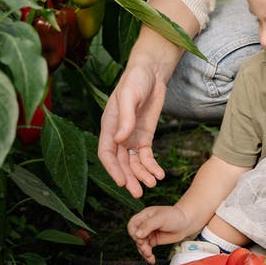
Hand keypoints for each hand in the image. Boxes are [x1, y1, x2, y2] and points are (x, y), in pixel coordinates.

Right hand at [98, 60, 166, 197]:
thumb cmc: (136, 79)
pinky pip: (146, 155)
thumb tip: (120, 140)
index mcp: (109, 125)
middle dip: (129, 178)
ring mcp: (131, 135)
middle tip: (138, 193)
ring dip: (141, 174)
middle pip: (120, 162)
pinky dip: (152, 165)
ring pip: (133, 162)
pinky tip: (159, 174)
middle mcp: (118, 133)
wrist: (152, 71)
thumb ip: (125, 118)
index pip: (106, 153)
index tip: (122, 182)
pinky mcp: (145, 135)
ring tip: (152, 184)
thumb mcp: (130, 96)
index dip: (113, 169)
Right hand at [127, 205, 191, 263]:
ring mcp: (149, 233)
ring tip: (150, 255)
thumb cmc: (175, 216)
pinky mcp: (154, 240)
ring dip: (144, 251)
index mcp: (144, 216)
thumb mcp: (161, 218)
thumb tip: (137, 235)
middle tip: (147, 249)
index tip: (141, 239)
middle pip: (135, 236)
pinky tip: (151, 260)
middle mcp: (145, 224)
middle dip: (140, 244)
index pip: (132, 225)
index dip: (134, 233)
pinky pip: (147, 249)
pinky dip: (148, 255)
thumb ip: (148, 225)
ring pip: (140, 244)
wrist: (187, 223)